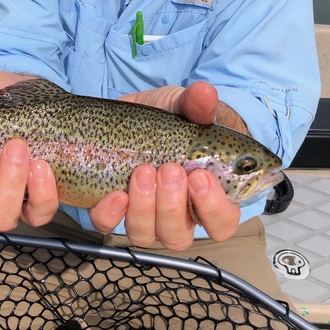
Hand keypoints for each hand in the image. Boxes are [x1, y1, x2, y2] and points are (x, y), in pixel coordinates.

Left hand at [88, 81, 241, 248]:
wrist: (135, 113)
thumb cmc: (173, 118)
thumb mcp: (186, 106)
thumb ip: (197, 104)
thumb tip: (205, 93)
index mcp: (207, 197)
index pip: (221, 223)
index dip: (213, 209)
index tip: (199, 177)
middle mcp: (177, 214)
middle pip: (178, 236)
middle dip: (172, 205)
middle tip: (168, 170)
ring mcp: (144, 215)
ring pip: (145, 234)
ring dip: (143, 208)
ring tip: (143, 172)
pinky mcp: (112, 206)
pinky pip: (108, 224)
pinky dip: (110, 213)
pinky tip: (114, 193)